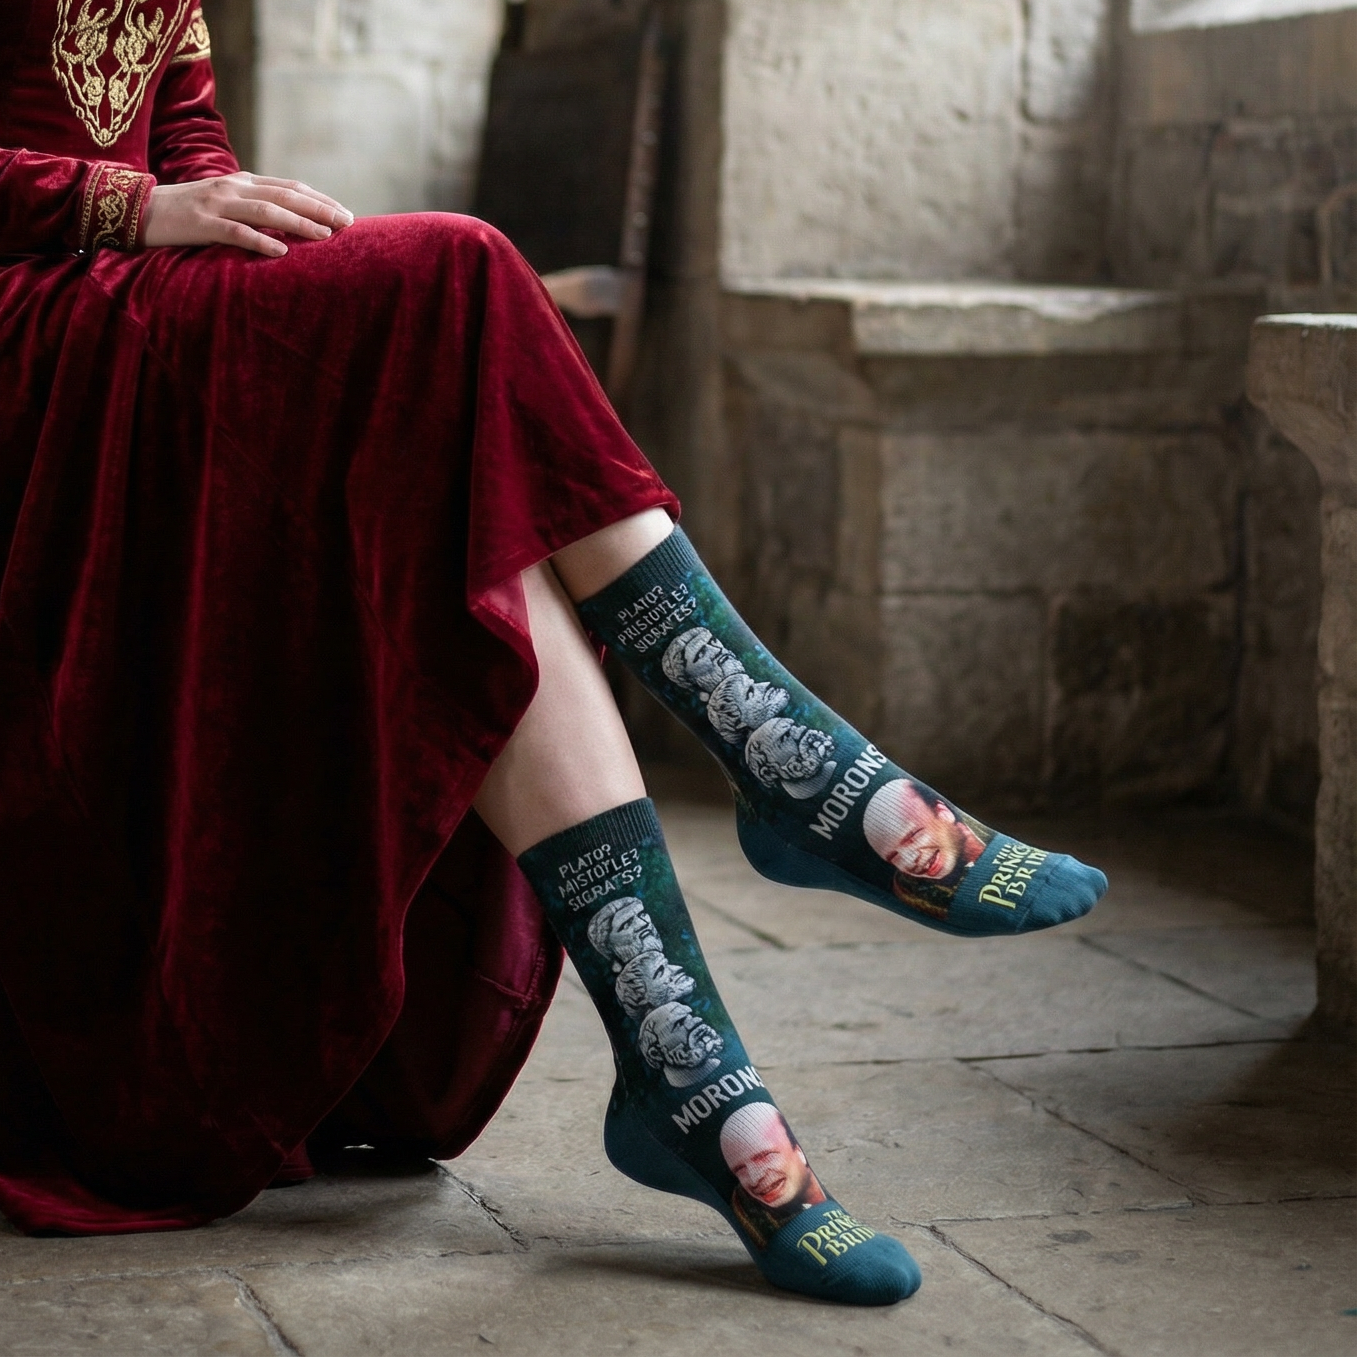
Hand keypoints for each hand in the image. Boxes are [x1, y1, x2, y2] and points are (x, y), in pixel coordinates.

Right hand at [140, 172, 353, 256]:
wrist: (140, 210)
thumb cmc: (190, 213)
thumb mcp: (227, 203)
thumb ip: (256, 207)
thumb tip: (294, 223)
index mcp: (243, 182)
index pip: (290, 187)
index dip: (320, 200)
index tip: (346, 214)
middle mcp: (234, 187)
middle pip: (285, 196)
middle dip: (320, 210)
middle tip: (348, 224)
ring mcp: (217, 204)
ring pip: (266, 211)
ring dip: (299, 223)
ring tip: (325, 237)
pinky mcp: (202, 224)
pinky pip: (236, 233)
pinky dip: (260, 242)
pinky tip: (282, 252)